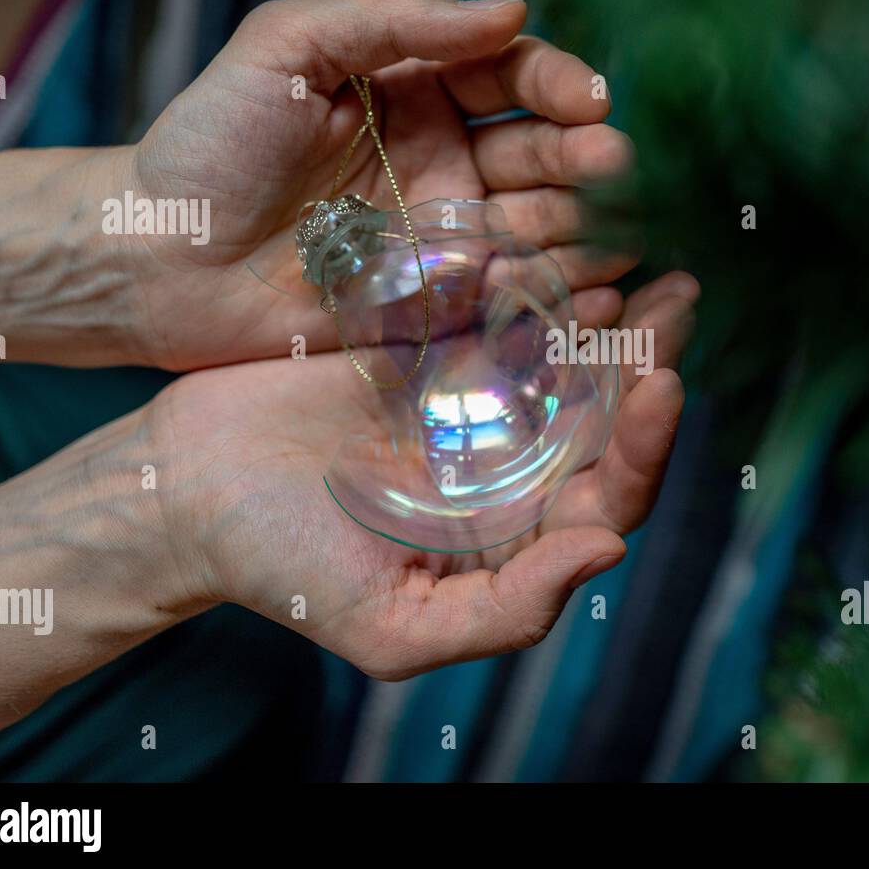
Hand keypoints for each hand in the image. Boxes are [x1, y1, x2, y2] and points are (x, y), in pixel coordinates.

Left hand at [126, 0, 634, 370]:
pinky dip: (562, 295)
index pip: (512, 77)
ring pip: (544, 225)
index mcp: (416, 90)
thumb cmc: (209, 143)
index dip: (557, 85)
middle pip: (542, 153)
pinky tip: (602, 297)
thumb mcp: (288, 48)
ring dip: (588, 228)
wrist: (160, 260)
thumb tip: (511, 11)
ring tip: (618, 235)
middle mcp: (444, 160)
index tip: (589, 101)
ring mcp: (446, 235)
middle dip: (585, 157)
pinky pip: (514, 294)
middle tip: (608, 166)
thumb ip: (395, 21)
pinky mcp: (439, 302)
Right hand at [147, 271, 697, 677]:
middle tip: (679, 298)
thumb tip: (607, 555)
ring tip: (650, 257)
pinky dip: (537, 282)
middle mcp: (514, 468)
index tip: (664, 384)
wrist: (188, 490)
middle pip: (607, 417)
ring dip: (611, 313)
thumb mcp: (393, 625)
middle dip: (649, 358)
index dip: (648, 448)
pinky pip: (501, 311)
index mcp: (520, 536)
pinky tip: (567, 243)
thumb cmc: (285, 569)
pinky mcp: (436, 348)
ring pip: (565, 357)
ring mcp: (477, 402)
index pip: (613, 497)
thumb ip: (506, 609)